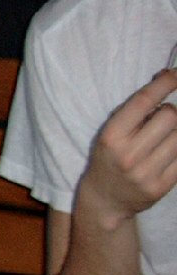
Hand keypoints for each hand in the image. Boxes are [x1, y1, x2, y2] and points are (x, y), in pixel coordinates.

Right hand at [78, 69, 176, 227]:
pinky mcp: (162, 186)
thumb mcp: (111, 133)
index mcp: (111, 136)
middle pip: (170, 115)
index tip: (176, 73)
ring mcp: (146, 172)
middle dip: (171, 113)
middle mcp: (128, 154)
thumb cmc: (109, 158)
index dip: (165, 82)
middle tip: (161, 122)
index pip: (144, 100)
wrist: (104, 201)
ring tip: (163, 140)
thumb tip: (168, 76)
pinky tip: (170, 151)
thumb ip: (136, 110)